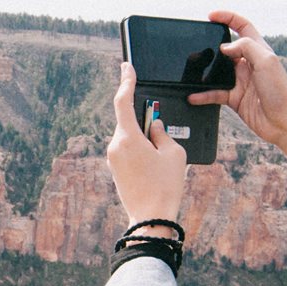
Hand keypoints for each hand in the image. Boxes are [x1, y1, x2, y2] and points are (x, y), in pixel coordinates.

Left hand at [107, 62, 186, 227]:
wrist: (151, 219)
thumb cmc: (165, 186)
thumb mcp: (173, 153)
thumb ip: (163, 132)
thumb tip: (154, 125)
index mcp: (127, 138)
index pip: (123, 101)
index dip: (126, 81)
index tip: (127, 67)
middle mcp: (115, 146)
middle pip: (128, 120)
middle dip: (145, 119)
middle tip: (162, 131)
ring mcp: (113, 158)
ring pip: (128, 136)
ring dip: (144, 137)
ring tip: (162, 157)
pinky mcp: (115, 169)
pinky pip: (127, 149)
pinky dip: (140, 148)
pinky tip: (154, 164)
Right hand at [186, 9, 286, 189]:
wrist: (283, 122)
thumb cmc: (281, 92)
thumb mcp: (266, 61)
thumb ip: (246, 47)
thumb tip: (225, 46)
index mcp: (259, 50)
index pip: (242, 26)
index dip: (228, 18)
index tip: (211, 16)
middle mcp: (249, 63)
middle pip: (226, 47)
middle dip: (212, 44)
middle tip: (198, 42)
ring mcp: (241, 80)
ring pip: (217, 70)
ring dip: (205, 71)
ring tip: (192, 70)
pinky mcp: (235, 97)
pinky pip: (214, 92)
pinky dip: (203, 94)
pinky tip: (194, 95)